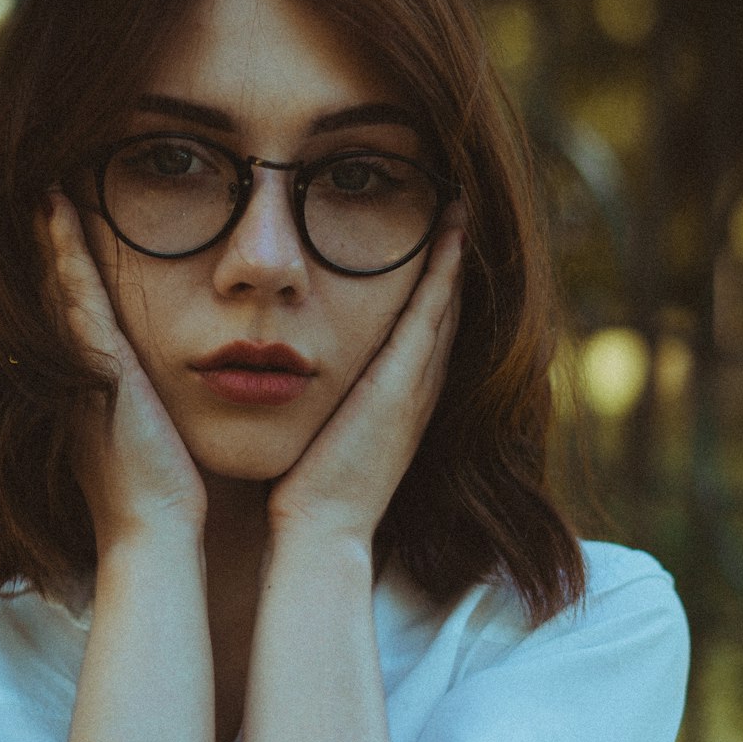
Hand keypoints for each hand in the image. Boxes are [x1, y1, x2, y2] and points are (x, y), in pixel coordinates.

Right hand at [39, 192, 206, 544]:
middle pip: (62, 291)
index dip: (76, 267)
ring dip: (52, 235)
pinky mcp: (96, 367)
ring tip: (44, 182)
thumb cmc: (176, 493)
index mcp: (99, 384)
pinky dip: (64, 253)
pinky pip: (76, 297)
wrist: (159, 531)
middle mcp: (81, 371)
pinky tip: (57, 209)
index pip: (86, 311)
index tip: (79, 220)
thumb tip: (218, 378)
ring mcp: (82, 367)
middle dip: (54, 242)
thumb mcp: (171, 434)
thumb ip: (175, 402)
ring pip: (61, 286)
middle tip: (46, 185)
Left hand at [267, 212, 464, 546]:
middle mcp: (417, 391)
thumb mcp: (320, 436)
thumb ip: (318, 406)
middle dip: (450, 265)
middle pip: (443, 314)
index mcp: (398, 402)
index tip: (432, 248)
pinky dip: (442, 275)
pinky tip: (448, 236)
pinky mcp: (402, 385)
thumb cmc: (307, 491)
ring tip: (457, 211)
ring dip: (453, 259)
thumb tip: (284, 377)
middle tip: (457, 214)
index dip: (432, 290)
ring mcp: (415, 387)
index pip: (422, 333)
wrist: (320, 529)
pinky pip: (429, 316)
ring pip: (444, 308)